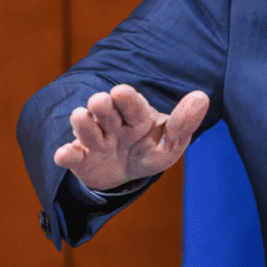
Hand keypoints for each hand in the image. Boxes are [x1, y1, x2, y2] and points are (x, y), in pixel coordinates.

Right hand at [53, 84, 209, 190]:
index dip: (125, 98)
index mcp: (137, 115)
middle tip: (100, 102)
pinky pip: (69, 156)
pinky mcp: (81, 160)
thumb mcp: (172, 143)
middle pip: (104, 110)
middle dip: (102, 106)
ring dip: (83, 124)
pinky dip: (66, 155)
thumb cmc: (152, 151)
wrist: (127, 175)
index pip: (131, 102)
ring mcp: (95, 140)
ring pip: (86, 129)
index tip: (119, 92)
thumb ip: (184, 123)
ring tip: (81, 116)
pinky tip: (65, 154)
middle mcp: (113, 123)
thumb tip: (202, 97)